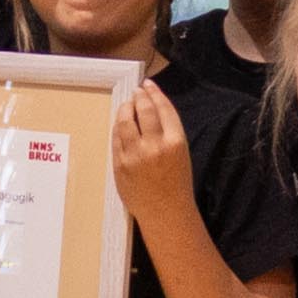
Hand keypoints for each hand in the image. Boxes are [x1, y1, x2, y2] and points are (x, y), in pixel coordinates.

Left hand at [107, 79, 189, 223]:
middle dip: (139, 97)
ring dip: (125, 109)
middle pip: (144, 110)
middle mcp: (154, 146)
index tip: (148, 85)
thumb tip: (152, 108)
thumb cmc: (177, 183)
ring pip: (125, 122)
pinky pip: (116, 139)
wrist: (165, 212)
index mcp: (175, 142)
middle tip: (137, 91)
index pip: (163, 108)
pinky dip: (117, 127)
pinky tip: (120, 123)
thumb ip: (168, 132)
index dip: (155, 93)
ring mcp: (134, 155)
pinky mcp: (120, 164)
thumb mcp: (181, 154)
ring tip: (127, 104)